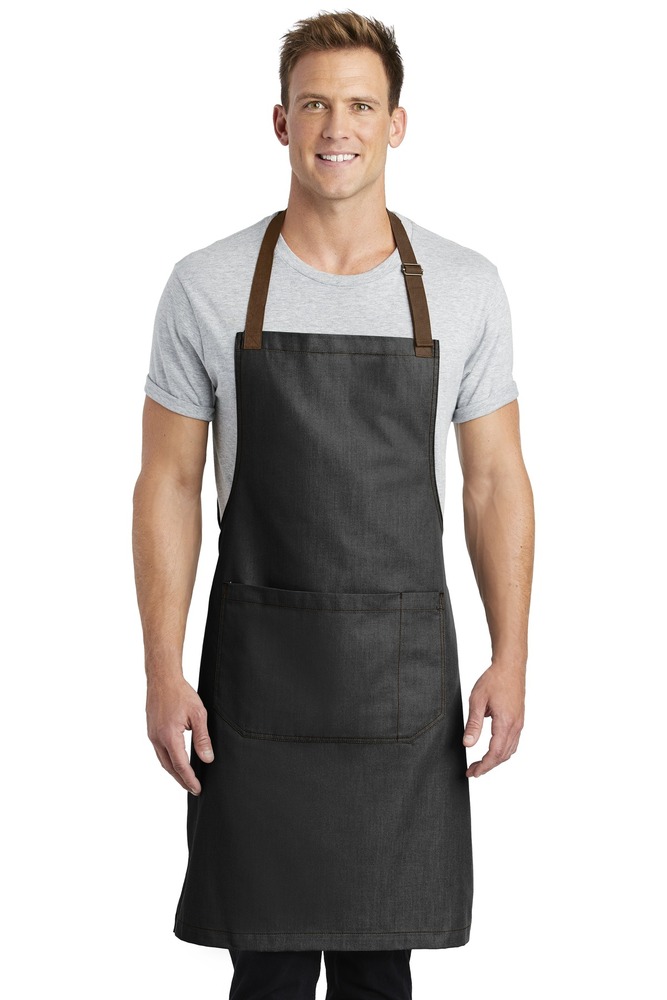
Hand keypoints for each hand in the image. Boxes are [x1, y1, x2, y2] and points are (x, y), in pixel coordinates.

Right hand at [146, 675, 213, 794]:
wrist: (162, 678)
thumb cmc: (181, 693)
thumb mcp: (198, 714)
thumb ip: (202, 738)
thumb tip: (207, 759)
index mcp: (169, 736)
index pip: (180, 765)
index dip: (189, 779)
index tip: (198, 789)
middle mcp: (157, 738)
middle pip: (169, 767)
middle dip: (181, 780)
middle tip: (193, 789)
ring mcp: (152, 735)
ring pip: (163, 760)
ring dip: (174, 772)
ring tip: (186, 779)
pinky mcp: (151, 730)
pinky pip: (160, 752)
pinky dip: (169, 761)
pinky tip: (176, 761)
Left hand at [463, 663, 524, 777]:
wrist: (510, 666)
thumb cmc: (494, 680)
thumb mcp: (477, 700)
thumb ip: (473, 724)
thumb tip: (467, 744)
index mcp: (505, 723)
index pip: (495, 753)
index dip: (483, 766)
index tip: (472, 773)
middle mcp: (515, 726)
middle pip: (503, 756)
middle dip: (488, 766)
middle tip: (472, 771)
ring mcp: (519, 724)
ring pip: (509, 750)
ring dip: (495, 760)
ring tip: (480, 764)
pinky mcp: (519, 720)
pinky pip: (513, 742)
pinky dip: (503, 751)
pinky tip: (493, 751)